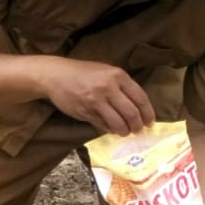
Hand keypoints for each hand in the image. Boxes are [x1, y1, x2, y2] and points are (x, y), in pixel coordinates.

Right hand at [39, 59, 154, 135]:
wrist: (55, 75)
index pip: (141, 99)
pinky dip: (110, 129)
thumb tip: (138, 107)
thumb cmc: (83, 73)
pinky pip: (103, 125)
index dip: (148, 114)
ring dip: (124, 131)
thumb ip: (122, 86)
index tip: (149, 122)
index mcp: (118, 76)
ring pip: (118, 122)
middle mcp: (108, 87)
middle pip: (132, 113)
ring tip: (124, 132)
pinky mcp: (84, 111)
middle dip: (137, 126)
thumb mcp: (106, 71)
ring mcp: (95, 100)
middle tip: (138, 130)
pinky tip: (111, 129)